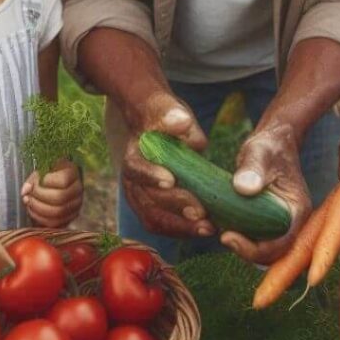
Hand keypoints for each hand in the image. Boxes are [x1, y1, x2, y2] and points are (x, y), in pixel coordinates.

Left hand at [22, 159, 82, 227]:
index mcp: (72, 173)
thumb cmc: (49, 174)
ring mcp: (76, 205)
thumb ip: (33, 179)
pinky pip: (55, 223)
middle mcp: (78, 190)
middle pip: (60, 197)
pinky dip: (40, 218)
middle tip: (29, 194)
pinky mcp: (70, 217)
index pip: (63, 180)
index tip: (38, 180)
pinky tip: (33, 210)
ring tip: (29, 202)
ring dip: (38, 208)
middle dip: (39, 197)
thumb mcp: (42, 170)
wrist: (57, 183)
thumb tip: (25, 191)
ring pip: (57, 212)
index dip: (47, 181)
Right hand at [121, 89, 214, 238]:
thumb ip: (173, 115)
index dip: (151, 175)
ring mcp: (138, 197)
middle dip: (176, 207)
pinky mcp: (150, 208)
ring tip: (207, 228)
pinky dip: (181, 230)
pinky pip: (162, 225)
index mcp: (134, 154)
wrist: (154, 126)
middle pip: (148, 199)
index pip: (137, 168)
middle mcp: (131, 180)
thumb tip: (181, 122)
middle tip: (201, 212)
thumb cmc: (164, 117)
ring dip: (180, 227)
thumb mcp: (168, 109)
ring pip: (153, 219)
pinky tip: (204, 230)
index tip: (171, 180)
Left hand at [221, 123, 311, 265]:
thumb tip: (244, 188)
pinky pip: (253, 238)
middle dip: (246, 251)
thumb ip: (252, 167)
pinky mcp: (266, 222)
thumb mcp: (260, 151)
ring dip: (240, 246)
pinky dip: (237, 236)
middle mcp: (291, 222)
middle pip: (272, 254)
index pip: (282, 245)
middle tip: (223, 236)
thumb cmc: (270, 145)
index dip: (255, 249)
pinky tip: (218, 223)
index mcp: (297, 210)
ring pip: (261, 249)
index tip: (228, 237)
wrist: (272, 142)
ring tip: (217, 229)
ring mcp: (279, 224)